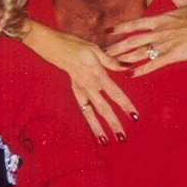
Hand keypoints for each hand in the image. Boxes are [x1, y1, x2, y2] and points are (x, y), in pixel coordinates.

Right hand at [23, 19, 137, 143]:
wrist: (52, 46)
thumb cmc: (75, 45)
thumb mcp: (95, 49)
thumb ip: (111, 61)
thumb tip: (128, 66)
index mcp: (97, 74)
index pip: (115, 93)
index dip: (125, 105)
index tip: (134, 117)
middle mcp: (89, 85)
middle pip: (103, 108)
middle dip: (114, 123)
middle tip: (123, 138)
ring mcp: (80, 90)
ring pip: (91, 113)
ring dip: (99, 128)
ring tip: (106, 142)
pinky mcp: (74, 91)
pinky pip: (83, 108)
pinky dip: (89, 120)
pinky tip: (95, 130)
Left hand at [105, 0, 186, 77]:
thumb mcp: (186, 3)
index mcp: (161, 19)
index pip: (135, 23)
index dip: (120, 28)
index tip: (109, 31)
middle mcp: (159, 31)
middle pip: (133, 40)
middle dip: (116, 46)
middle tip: (102, 52)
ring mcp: (165, 44)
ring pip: (140, 52)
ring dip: (124, 58)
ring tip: (111, 64)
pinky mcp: (173, 55)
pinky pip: (153, 64)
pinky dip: (140, 70)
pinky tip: (130, 74)